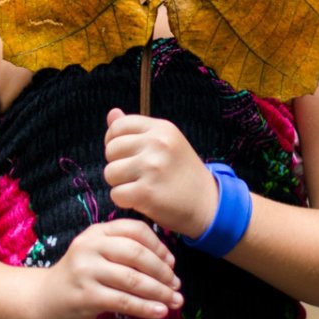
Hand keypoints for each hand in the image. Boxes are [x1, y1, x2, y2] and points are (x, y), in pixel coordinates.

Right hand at [31, 218, 183, 318]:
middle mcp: (90, 246)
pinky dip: (145, 308)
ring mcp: (86, 271)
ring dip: (159, 292)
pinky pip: (123, 301)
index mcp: (97, 232)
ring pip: (133, 279)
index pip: (135, 230)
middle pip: (137, 253)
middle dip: (162, 271)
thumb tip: (168, 266)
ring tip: (174, 301)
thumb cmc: (80, 277)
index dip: (159, 246)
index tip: (172, 264)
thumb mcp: (98, 254)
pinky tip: (159, 313)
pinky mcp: (86, 296)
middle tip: (176, 286)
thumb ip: (124, 253)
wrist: (44, 299)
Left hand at [102, 107, 218, 238]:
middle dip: (118, 164)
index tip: (126, 155)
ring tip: (140, 186)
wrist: (208, 205)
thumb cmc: (182, 173)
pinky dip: (124, 201)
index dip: (114, 142)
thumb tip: (112, 113)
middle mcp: (157, 144)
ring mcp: (152, 167)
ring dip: (120, 184)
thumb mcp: (167, 143)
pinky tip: (141, 200)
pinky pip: (116, 194)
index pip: (118, 126)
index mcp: (162, 128)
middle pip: (111, 150)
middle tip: (138, 175)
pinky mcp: (146, 192)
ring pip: (110, 173)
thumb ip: (138, 130)